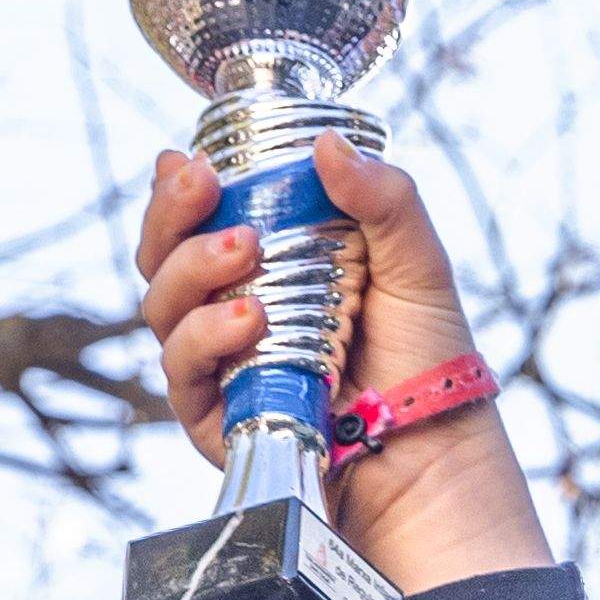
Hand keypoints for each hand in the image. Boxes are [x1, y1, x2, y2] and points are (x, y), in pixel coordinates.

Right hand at [125, 134, 550, 599]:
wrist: (437, 455)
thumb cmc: (427, 361)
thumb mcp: (417, 265)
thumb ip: (383, 200)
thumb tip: (328, 144)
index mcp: (266, 266)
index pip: (198, 219)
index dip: (178, 188)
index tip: (190, 160)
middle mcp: (231, 311)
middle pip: (161, 256)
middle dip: (170, 215)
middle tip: (202, 187)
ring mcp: (219, 365)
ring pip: (162, 307)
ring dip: (193, 269)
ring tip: (243, 252)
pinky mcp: (216, 417)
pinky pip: (183, 371)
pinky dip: (208, 337)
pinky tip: (247, 320)